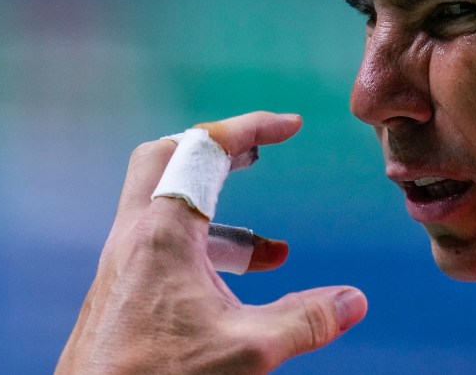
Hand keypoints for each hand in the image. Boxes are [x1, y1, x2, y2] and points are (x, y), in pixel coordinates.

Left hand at [56, 111, 367, 373]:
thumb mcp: (247, 351)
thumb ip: (306, 320)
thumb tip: (353, 300)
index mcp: (163, 230)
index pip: (206, 148)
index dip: (253, 127)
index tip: (291, 125)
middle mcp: (135, 234)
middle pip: (168, 156)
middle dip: (217, 149)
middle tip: (258, 154)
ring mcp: (124, 261)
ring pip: (165, 205)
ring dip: (219, 212)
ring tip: (272, 251)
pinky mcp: (122, 290)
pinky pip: (163, 244)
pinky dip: (204, 248)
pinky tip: (233, 288)